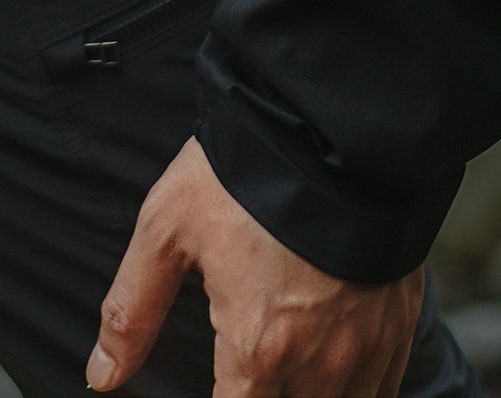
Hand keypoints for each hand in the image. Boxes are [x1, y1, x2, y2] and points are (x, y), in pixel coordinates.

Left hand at [90, 140, 422, 397]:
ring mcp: (366, 352)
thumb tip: (102, 375)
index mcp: (257, 348)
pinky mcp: (398, 329)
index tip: (216, 384)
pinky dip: (352, 388)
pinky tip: (328, 363)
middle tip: (243, 356)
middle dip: (259, 392)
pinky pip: (380, 393)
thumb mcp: (168, 227)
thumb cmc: (246, 174)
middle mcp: (317, 366)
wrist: (336, 129)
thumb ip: (132, 310)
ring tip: (280, 357)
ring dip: (304, 392)